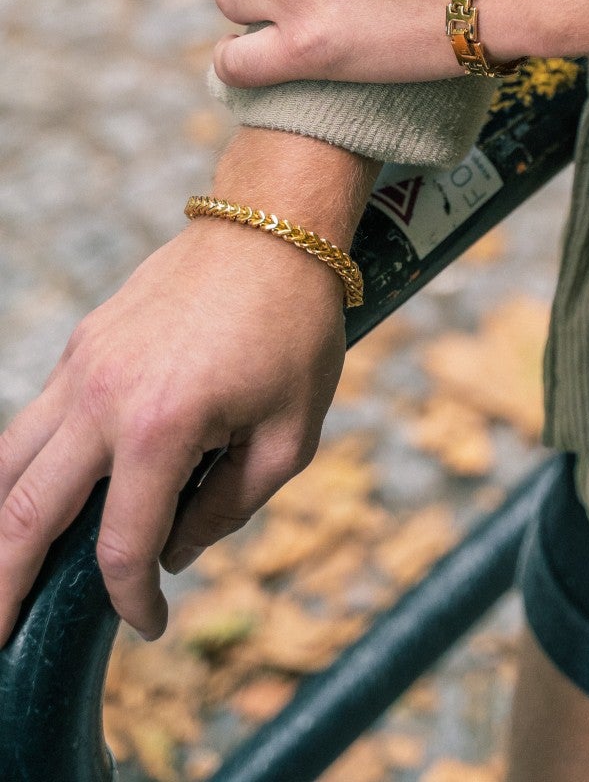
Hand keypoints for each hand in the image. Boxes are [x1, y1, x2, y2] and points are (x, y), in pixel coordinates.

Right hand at [0, 128, 371, 643]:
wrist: (274, 228)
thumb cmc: (296, 328)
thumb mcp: (292, 433)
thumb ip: (231, 505)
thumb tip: (176, 549)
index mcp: (161, 428)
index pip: (123, 547)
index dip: (132, 601)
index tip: (150, 623)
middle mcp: (103, 400)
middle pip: (24, 516)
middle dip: (5, 588)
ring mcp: (82, 368)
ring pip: (8, 464)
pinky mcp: (81, 346)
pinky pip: (33, 421)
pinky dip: (18, 470)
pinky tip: (24, 502)